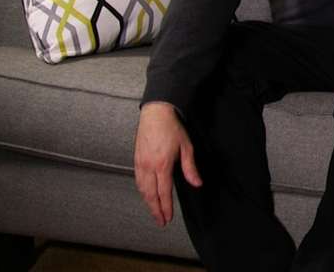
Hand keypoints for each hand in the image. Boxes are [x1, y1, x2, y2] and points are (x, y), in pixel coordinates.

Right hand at [133, 102, 201, 226]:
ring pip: (142, 189)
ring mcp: (140, 163)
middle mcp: (148, 166)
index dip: (166, 207)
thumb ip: (190, 167)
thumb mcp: (187, 147)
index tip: (167, 218)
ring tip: (154, 211)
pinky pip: (138, 180)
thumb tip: (197, 183)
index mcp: (162, 164)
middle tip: (160, 221)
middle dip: (155, 210)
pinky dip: (142, 191)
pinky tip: (147, 195)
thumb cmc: (172, 128)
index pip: (163, 192)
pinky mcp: (136, 159)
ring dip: (148, 202)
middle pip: (150, 195)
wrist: (156, 114)